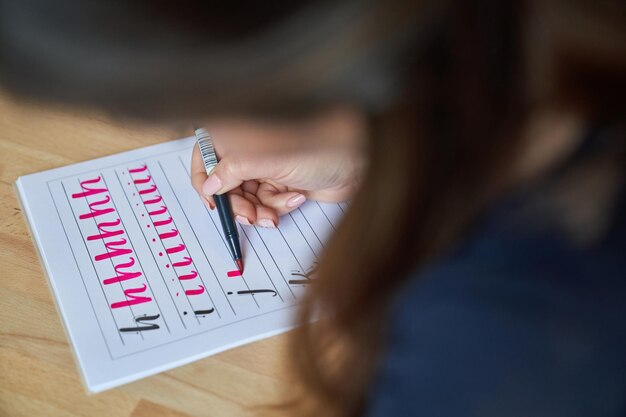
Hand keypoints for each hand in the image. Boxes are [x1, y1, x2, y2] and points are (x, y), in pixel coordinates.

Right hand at [190, 107, 365, 226]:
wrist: (358, 158)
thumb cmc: (317, 143)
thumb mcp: (263, 158)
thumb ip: (230, 171)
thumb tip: (209, 187)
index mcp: (238, 132)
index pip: (205, 157)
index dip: (206, 182)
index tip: (214, 204)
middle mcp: (249, 148)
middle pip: (226, 184)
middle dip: (238, 204)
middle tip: (251, 216)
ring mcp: (266, 166)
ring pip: (247, 198)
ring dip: (259, 210)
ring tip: (273, 215)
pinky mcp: (283, 182)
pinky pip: (268, 202)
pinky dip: (279, 206)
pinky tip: (296, 198)